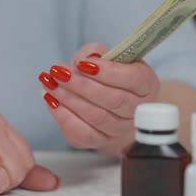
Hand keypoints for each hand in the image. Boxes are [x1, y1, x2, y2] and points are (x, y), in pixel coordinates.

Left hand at [38, 43, 159, 154]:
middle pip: (113, 100)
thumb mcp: (107, 57)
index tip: (82, 63)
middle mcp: (138, 111)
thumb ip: (97, 53)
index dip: (107, 72)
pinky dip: (64, 117)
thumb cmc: (108, 76)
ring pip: (96, 117)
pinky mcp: (100, 141)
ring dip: (68, 99)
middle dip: (81, 85)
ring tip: (49, 83)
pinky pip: (82, 134)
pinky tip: (51, 101)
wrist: (109, 104)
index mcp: (146, 84)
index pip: (132, 79)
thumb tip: (88, 58)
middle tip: (58, 72)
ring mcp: (121, 130)